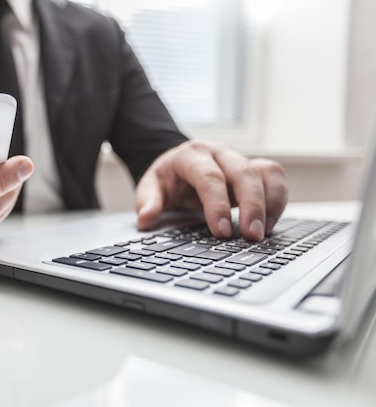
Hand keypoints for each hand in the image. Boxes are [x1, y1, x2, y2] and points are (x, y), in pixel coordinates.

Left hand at [135, 141, 286, 240]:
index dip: (217, 204)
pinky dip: (277, 199)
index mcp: (191, 155)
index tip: (222, 232)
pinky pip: (274, 177)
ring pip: (266, 172)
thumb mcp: (150, 188)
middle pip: (243, 172)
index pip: (209, 177)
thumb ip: (148, 202)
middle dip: (251, 205)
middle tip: (251, 235)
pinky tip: (269, 223)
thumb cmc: (167, 179)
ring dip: (270, 202)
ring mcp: (239, 159)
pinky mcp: (253, 169)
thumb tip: (146, 219)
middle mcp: (219, 153)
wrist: (178, 165)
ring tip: (263, 232)